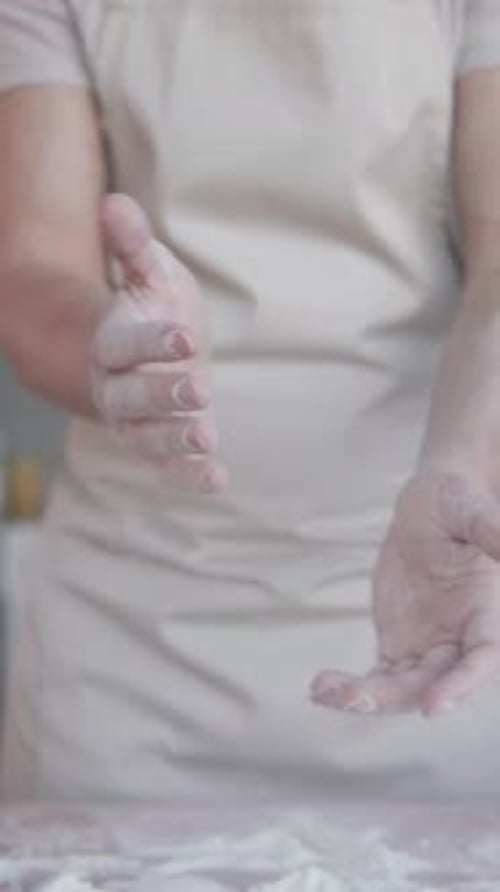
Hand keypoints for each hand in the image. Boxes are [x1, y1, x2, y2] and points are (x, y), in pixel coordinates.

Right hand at [90, 193, 226, 492]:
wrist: (128, 356)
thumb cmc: (144, 307)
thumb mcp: (145, 271)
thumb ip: (132, 245)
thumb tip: (115, 200)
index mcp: (111, 342)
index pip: (123, 344)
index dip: (150, 342)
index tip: (183, 336)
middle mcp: (117, 387)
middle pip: (130, 397)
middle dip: (162, 394)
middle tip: (197, 387)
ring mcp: (137, 420)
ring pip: (147, 436)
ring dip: (175, 440)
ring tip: (206, 439)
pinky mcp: (159, 441)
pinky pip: (167, 464)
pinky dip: (189, 474)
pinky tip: (218, 481)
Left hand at [311, 471, 499, 716]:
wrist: (430, 507)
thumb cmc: (458, 501)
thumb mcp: (471, 509)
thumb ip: (491, 530)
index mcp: (488, 611)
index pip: (482, 658)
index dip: (461, 685)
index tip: (433, 706)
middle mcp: (460, 638)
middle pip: (435, 682)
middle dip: (397, 697)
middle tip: (353, 698)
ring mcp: (428, 645)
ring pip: (402, 687)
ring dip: (366, 697)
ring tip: (324, 692)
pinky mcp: (399, 643)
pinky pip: (378, 675)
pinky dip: (352, 686)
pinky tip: (321, 689)